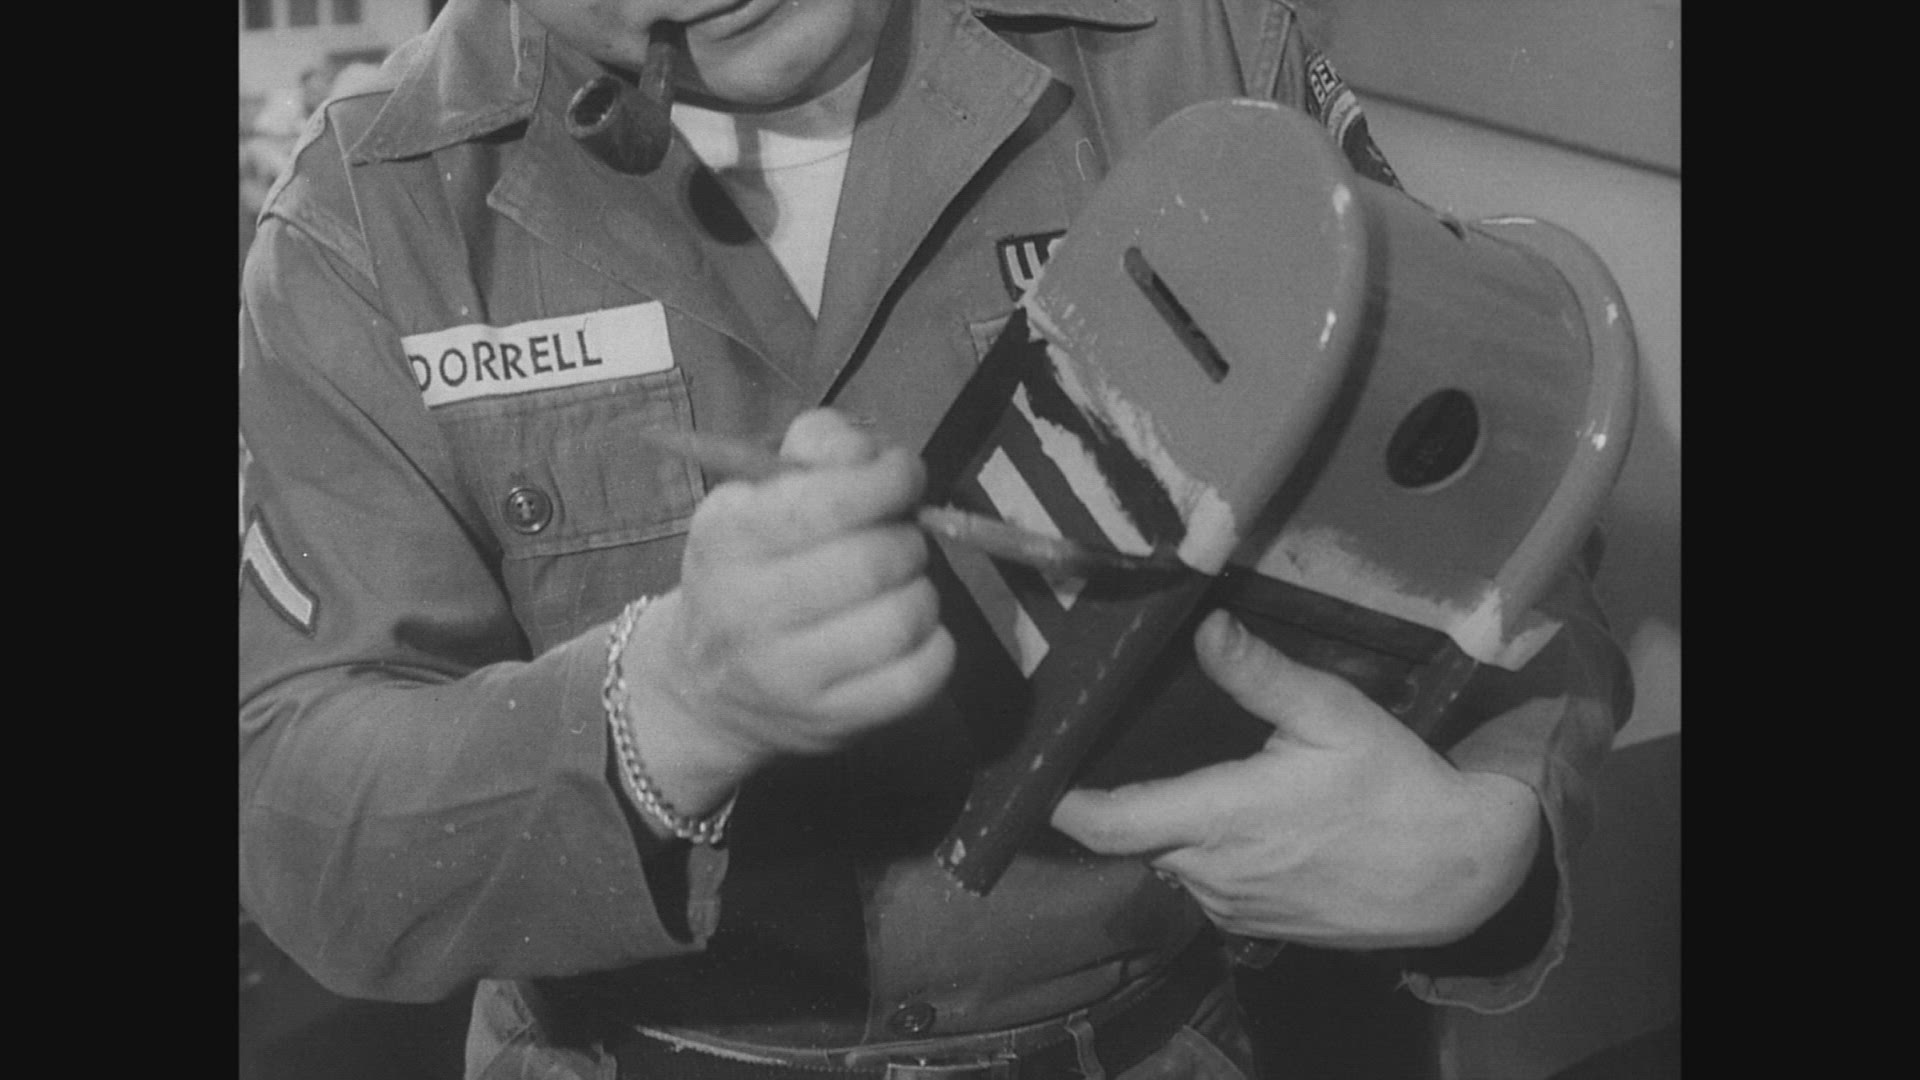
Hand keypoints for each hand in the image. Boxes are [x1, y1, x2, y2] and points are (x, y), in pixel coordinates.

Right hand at [620, 410, 954, 814]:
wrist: (704, 688)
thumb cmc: (747, 572)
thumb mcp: (755, 495)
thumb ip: (819, 448)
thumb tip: (880, 454)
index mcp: (729, 540)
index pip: (831, 502)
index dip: (888, 479)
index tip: (902, 477)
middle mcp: (750, 612)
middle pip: (876, 560)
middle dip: (905, 540)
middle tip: (895, 543)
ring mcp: (792, 678)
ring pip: (906, 617)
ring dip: (920, 592)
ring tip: (895, 590)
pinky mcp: (835, 723)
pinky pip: (922, 675)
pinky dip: (934, 644)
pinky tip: (908, 634)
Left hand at [1050, 611, 1540, 948]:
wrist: (1459, 876)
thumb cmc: (1396, 787)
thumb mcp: (1334, 715)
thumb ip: (1261, 676)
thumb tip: (1205, 628)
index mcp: (1222, 818)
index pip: (1110, 822)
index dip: (1064, 802)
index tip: (1038, 772)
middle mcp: (1213, 873)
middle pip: (1135, 837)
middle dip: (1123, 799)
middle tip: (1121, 746)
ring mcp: (1232, 908)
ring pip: (1170, 860)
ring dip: (1170, 825)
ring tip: (1190, 774)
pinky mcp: (1254, 926)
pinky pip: (1205, 884)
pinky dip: (1205, 851)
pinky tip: (1237, 819)